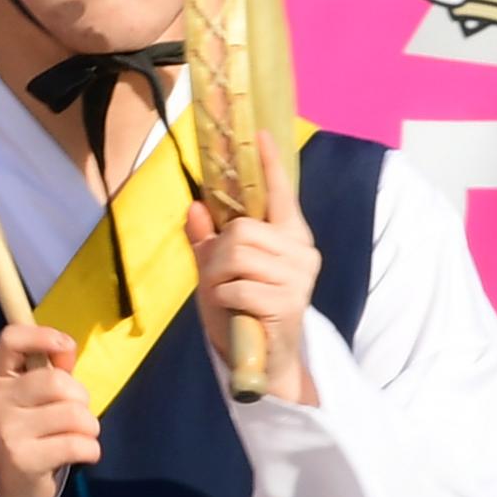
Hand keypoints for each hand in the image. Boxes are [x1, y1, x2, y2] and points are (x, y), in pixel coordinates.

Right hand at [0, 323, 98, 496]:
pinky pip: (78, 445)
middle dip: (80, 398)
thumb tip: (66, 348)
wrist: (6, 487)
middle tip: (76, 414)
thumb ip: (50, 369)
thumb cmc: (29, 431)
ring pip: (74, 415)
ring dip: (89, 427)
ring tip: (78, 436)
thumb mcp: (32, 396)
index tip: (65, 348)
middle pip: (56, 381)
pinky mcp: (24, 459)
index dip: (43, 336)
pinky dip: (91, 450)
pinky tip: (80, 454)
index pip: (11, 339)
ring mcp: (7, 431)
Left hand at [186, 131, 319, 406]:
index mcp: (289, 237)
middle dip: (217, 252)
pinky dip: (222, 298)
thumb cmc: (242, 311)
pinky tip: (232, 310)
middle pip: (242, 228)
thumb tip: (196, 206)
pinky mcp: (286, 303)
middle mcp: (300, 253)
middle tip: (217, 277)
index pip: (281, 194)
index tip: (260, 134)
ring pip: (236, 254)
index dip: (270, 164)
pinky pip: (236, 286)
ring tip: (224, 295)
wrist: (262, 361)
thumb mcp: (218, 272)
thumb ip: (208, 240)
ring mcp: (297, 278)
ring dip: (216, 277)